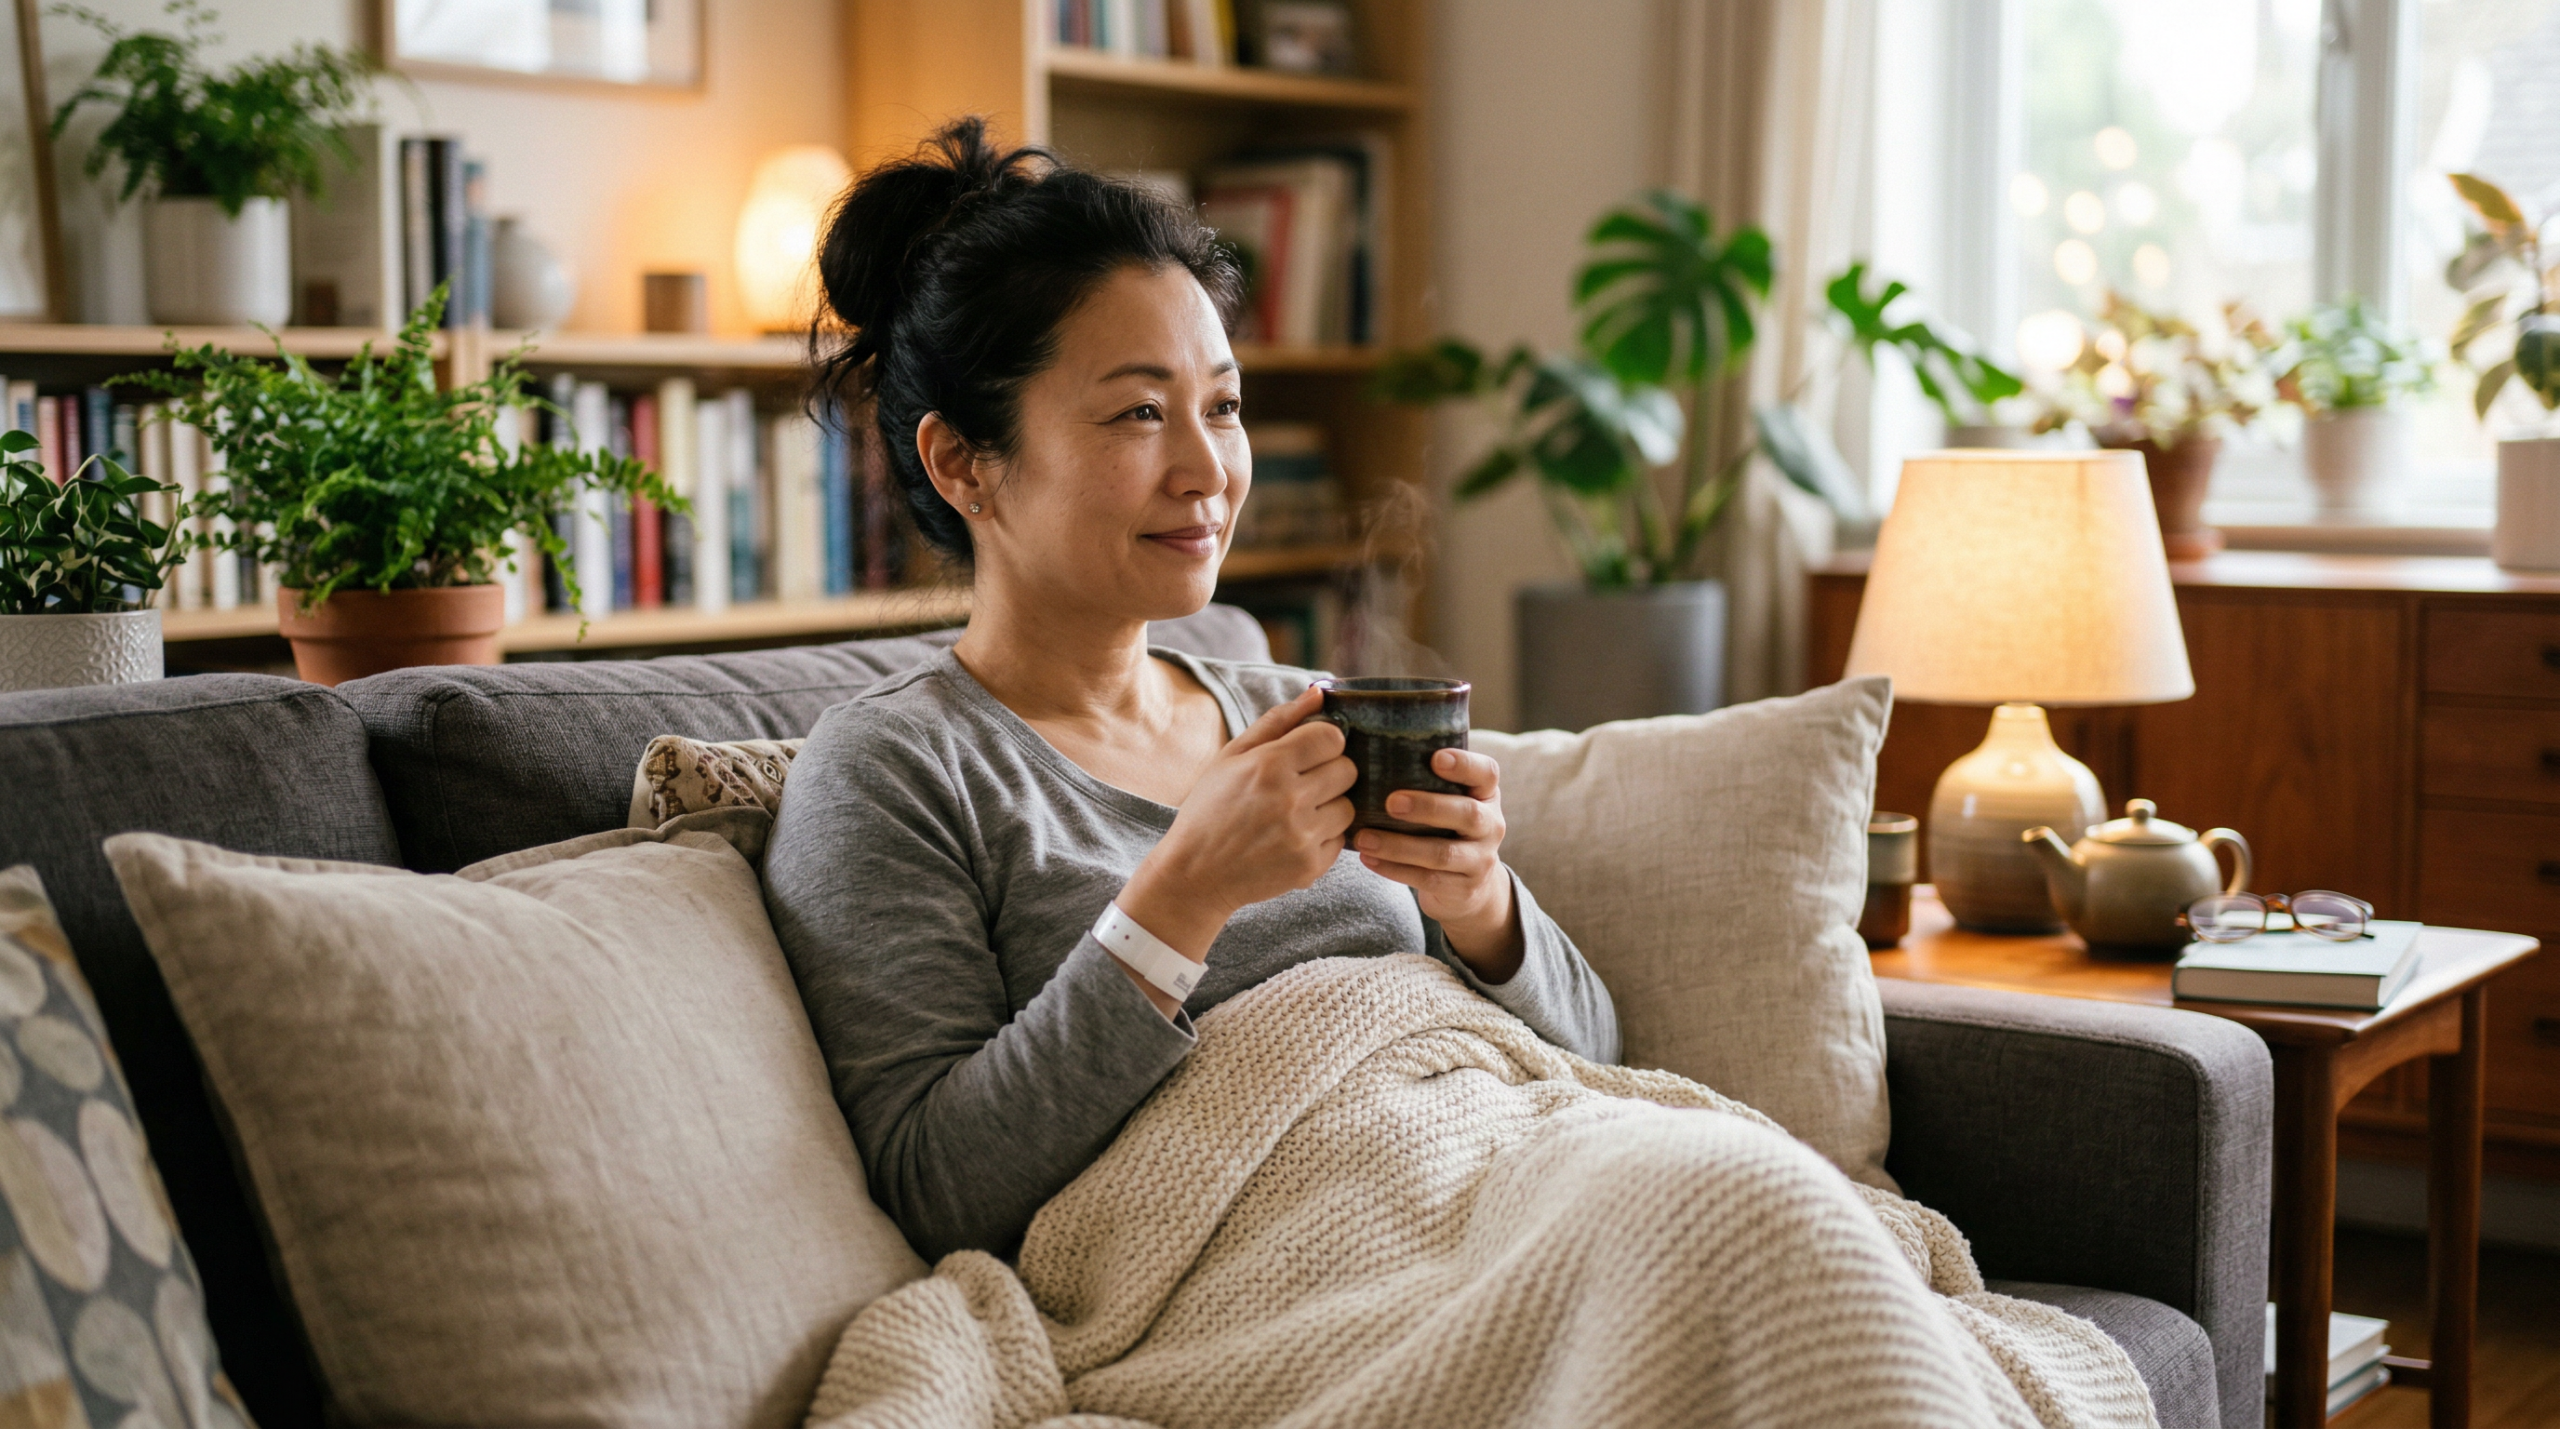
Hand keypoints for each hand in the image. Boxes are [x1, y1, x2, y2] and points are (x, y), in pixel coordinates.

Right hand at [1117, 686, 1355, 979]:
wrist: (1195, 875)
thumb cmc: (1210, 809)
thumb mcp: (1231, 757)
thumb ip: (1277, 721)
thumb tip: (1319, 692)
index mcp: (1269, 765)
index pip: (1332, 738)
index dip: (1323, 742)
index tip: (1308, 753)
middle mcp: (1290, 800)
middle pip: (1347, 770)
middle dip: (1329, 773)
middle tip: (1301, 784)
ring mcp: (1303, 836)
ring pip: (1348, 807)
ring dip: (1329, 807)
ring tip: (1296, 813)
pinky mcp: (1310, 866)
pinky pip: (1340, 840)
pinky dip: (1322, 837)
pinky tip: (1292, 838)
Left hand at [1353, 747, 1522, 982]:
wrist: (1470, 886)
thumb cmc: (1445, 827)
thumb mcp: (1448, 799)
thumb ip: (1424, 776)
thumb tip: (1365, 739)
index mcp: (1486, 793)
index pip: (1486, 773)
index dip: (1465, 765)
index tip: (1436, 758)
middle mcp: (1491, 824)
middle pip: (1467, 814)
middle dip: (1428, 807)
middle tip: (1390, 802)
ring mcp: (1481, 859)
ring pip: (1442, 853)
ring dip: (1400, 846)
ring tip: (1364, 837)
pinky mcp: (1464, 888)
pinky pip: (1428, 880)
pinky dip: (1395, 870)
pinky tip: (1368, 859)